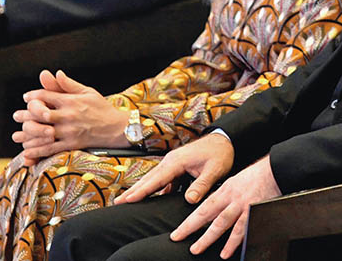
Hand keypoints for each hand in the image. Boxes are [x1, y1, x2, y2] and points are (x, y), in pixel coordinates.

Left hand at [12, 70, 129, 164]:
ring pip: (42, 133)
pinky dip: (37, 151)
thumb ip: (68, 84)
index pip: (46, 96)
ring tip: (17, 135)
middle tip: (17, 116)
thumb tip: (56, 73)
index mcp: (71, 101)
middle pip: (40, 114)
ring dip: (27, 135)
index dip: (33, 96)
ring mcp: (69, 131)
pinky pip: (51, 148)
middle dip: (26, 115)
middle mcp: (68, 115)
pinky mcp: (71, 144)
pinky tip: (27, 151)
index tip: (27, 98)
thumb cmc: (102, 108)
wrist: (116, 127)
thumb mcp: (87, 91)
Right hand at [116, 132, 234, 205]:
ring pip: (153, 179)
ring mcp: (172, 163)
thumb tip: (189, 200)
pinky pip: (162, 179)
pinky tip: (147, 197)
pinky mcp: (176, 167)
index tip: (128, 200)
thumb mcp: (214, 170)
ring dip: (140, 189)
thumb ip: (201, 185)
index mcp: (177, 161)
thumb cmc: (219, 154)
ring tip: (127, 200)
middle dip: (133, 190)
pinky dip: (152, 187)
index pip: (156, 179)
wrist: (224, 140)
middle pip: (149, 178)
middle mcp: (170, 161)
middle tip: (117, 202)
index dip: (142, 191)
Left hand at [171, 156, 279, 258]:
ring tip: (197, 249)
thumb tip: (214, 210)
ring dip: (208, 238)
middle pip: (207, 214)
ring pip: (221, 223)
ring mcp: (241, 206)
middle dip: (190, 227)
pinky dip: (233, 242)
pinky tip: (226, 252)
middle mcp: (230, 198)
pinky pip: (241, 230)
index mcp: (224, 191)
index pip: (202, 207)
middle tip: (178, 238)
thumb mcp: (236, 183)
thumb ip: (225, 197)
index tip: (178, 231)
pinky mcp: (253, 212)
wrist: (274, 170)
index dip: (189, 220)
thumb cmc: (256, 177)